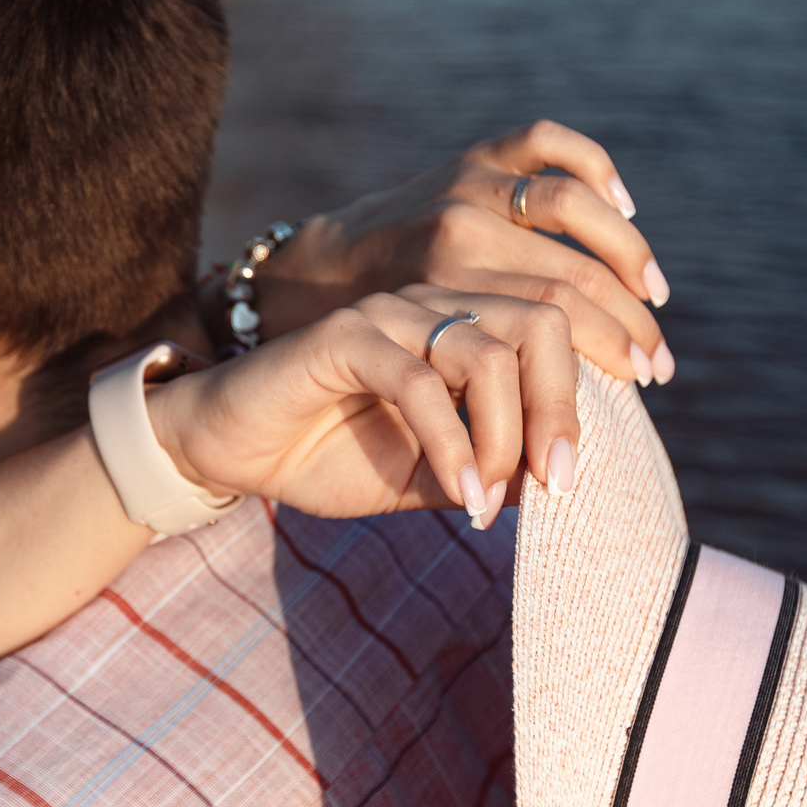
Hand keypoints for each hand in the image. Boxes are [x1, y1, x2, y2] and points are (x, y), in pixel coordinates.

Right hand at [146, 286, 580, 529]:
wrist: (225, 451)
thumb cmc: (324, 456)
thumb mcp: (426, 475)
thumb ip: (490, 468)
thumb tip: (561, 482)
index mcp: (460, 323)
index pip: (551, 330)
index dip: (580, 395)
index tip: (576, 475)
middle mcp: (432, 304)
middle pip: (540, 322)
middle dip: (561, 406)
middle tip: (558, 481)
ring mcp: (388, 314)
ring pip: (486, 353)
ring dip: (504, 437)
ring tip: (488, 502)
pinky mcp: (343, 336)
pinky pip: (420, 382)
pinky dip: (452, 445)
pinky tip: (462, 495)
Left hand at [241, 121, 675, 388]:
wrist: (295, 285)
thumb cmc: (352, 355)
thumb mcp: (401, 393)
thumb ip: (470, 427)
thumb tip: (549, 478)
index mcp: (436, 293)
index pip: (548, 333)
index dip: (602, 365)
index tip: (637, 394)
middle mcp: (454, 230)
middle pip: (569, 279)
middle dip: (625, 330)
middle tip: (655, 368)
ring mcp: (463, 186)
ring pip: (572, 209)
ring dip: (626, 253)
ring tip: (654, 298)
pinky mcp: (469, 157)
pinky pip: (543, 143)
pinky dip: (591, 165)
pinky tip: (622, 204)